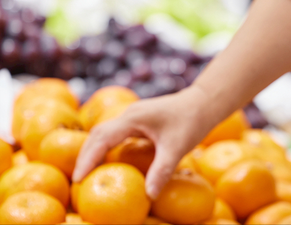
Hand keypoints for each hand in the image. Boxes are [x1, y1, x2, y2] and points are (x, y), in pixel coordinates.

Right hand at [72, 86, 212, 198]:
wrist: (205, 102)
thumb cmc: (192, 121)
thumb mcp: (177, 148)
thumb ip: (162, 170)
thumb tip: (149, 196)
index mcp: (134, 117)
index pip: (102, 138)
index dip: (88, 158)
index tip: (78, 178)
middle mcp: (130, 113)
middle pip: (98, 133)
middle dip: (85, 155)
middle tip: (78, 179)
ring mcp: (134, 115)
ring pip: (106, 132)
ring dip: (95, 150)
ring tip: (88, 173)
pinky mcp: (140, 119)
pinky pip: (117, 133)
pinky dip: (107, 147)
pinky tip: (110, 162)